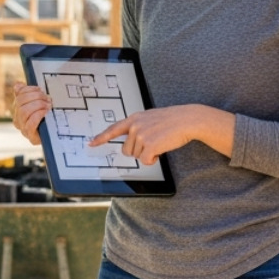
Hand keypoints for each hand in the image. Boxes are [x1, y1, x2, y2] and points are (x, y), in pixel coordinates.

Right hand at [11, 81, 50, 146]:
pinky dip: (38, 115)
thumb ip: (28, 94)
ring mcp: (23, 129)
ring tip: (48, 105)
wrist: (55, 137)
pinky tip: (45, 112)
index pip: (18, 95)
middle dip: (35, 97)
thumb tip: (17, 84)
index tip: (40, 89)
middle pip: (20, 102)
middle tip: (47, 98)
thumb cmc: (46, 118)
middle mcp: (18, 119)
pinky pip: (30, 124)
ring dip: (38, 105)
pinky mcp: (31, 137)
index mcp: (18, 109)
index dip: (29, 90)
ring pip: (24, 112)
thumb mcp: (39, 104)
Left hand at [88, 105, 212, 165]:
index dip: (101, 137)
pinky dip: (153, 160)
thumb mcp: (151, 118)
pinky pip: (145, 161)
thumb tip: (131, 143)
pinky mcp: (149, 145)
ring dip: (148, 154)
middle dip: (139, 151)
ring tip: (160, 142)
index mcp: (134, 118)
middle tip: (153, 142)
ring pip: (136, 156)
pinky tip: (161, 151)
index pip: (113, 129)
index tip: (91, 143)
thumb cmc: (172, 120)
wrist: (187, 120)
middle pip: (127, 150)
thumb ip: (138, 126)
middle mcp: (135, 126)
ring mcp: (141, 135)